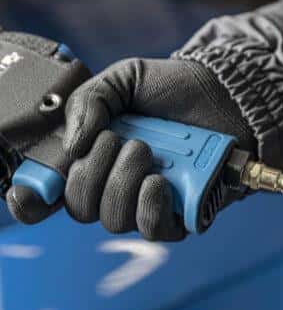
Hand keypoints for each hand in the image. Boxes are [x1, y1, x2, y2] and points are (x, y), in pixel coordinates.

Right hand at [8, 58, 255, 239]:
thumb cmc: (172, 88)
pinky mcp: (180, 212)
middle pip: (80, 208)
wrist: (221, 94)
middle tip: (120, 139)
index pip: (52, 194)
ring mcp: (147, 201)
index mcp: (95, 156)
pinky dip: (148, 207)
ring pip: (113, 220)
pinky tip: (158, 181)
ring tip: (144, 150)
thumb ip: (89, 102)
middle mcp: (116, 183)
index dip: (34, 199)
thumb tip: (70, 148)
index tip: (36, 191)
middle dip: (90, 175)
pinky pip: (153, 230)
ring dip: (122, 183)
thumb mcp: (123, 79)